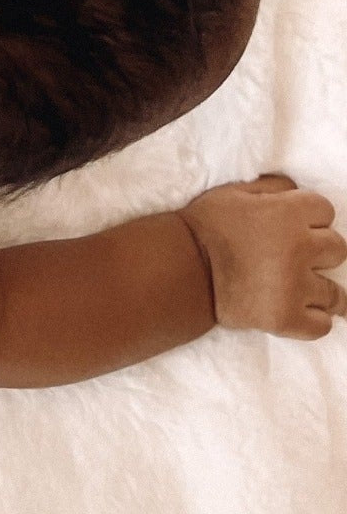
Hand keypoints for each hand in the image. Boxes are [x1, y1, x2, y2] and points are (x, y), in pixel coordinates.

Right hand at [183, 176, 345, 337]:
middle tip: (296, 256)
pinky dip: (313, 319)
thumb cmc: (206, 226)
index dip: (310, 216)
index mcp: (287, 214)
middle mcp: (299, 249)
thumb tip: (296, 191)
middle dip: (319, 250)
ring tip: (302, 289)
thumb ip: (272, 187)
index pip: (325, 210)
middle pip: (337, 249)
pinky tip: (298, 310)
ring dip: (321, 290)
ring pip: (336, 294)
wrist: (182, 268)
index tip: (295, 224)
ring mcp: (296, 288)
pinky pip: (322, 325)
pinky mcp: (288, 319)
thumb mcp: (233, 192)